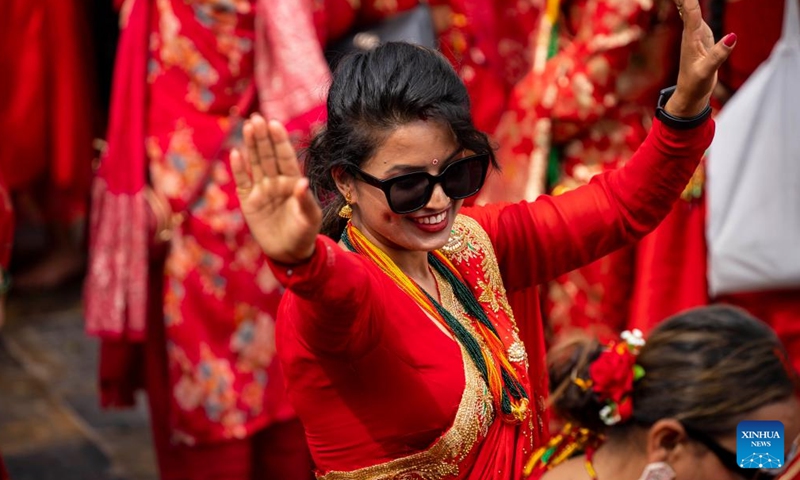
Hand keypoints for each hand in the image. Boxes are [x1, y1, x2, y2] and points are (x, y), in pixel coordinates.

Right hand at [231, 114, 321, 263]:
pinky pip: (243, 182)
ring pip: (255, 163)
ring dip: (252, 145)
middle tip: (257, 118)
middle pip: (268, 156)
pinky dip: (239, 169)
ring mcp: (261, 190)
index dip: (280, 141)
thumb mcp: (310, 218)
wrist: (289, 253)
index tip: (275, 124)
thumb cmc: (304, 233)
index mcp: (293, 181)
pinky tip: (236, 153)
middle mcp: (276, 181)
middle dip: (263, 137)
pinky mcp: (248, 201)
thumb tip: (302, 182)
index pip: (286, 157)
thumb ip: (306, 200)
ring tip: (248, 127)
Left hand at [667, 0, 735, 116]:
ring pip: (690, 11)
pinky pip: (696, 17)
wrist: (690, 94)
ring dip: (687, 1)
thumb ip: (718, 55)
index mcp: (691, 38)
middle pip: (687, 8)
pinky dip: (692, 7)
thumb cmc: (695, 84)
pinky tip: (689, 2)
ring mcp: (696, 35)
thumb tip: (732, 37)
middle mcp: (692, 33)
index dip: (688, 0)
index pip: (690, 12)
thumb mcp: (707, 71)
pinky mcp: (701, 38)